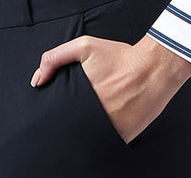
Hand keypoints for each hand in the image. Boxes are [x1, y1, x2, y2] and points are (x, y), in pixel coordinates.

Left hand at [30, 33, 190, 143]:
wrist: (153, 67)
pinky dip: (102, 138)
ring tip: (92, 118)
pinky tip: (106, 125)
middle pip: (70, 128)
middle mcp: (92, 113)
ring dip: (84, 132)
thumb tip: (37, 80)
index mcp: (80, 95)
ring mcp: (108, 128)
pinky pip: (106, 143)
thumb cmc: (120, 57)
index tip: (52, 116)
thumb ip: (56, 58)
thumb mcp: (84, 46)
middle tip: (72, 117)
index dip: (52, 118)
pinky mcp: (123, 137)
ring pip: (86, 138)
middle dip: (67, 125)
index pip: (58, 116)